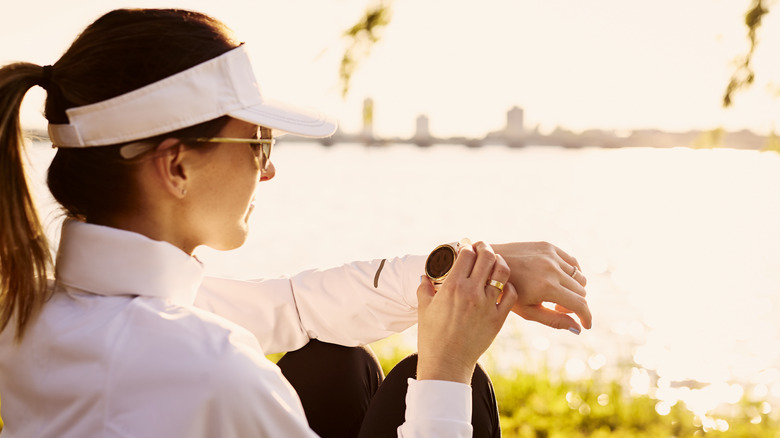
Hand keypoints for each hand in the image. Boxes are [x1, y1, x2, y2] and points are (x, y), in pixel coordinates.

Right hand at [416, 241, 517, 383]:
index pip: (466, 254)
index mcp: (452, 287)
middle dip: (485, 248)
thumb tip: (425, 276)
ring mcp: (487, 305)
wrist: (446, 362)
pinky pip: (511, 295)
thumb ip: (424, 288)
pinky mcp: (498, 318)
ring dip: (499, 263)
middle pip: (487, 257)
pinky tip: (503, 285)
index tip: (467, 245)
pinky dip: (509, 285)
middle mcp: (471, 292)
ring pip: (502, 272)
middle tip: (483, 248)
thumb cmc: (431, 336)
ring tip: (495, 262)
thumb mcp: (423, 308)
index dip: (467, 246)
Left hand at [492, 242, 591, 332]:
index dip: (586, 317)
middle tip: (558, 308)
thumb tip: (578, 328)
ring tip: (555, 294)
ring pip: (579, 277)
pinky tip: (559, 280)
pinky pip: (572, 262)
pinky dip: (571, 273)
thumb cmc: (506, 292)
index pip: (580, 304)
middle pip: (581, 291)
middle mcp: (552, 269)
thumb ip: (554, 320)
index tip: (586, 325)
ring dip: (574, 289)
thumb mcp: (528, 311)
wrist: (489, 264)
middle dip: (575, 304)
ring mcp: (551, 255)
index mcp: (547, 287)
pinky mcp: (549, 246)